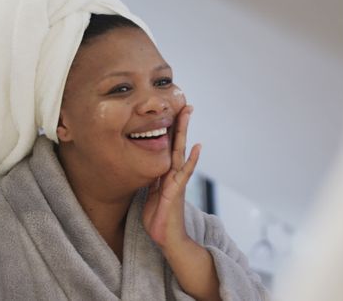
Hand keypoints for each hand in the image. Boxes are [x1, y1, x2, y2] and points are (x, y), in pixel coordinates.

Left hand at [142, 104, 200, 249]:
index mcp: (165, 173)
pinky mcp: (177, 191)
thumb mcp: (149, 195)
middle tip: (186, 104)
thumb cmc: (159, 219)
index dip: (169, 130)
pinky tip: (197, 147)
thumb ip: (151, 181)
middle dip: (180, 123)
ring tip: (188, 114)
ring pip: (181, 151)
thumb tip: (146, 169)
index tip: (172, 112)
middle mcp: (173, 174)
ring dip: (185, 132)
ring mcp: (177, 181)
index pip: (167, 147)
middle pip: (177, 143)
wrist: (168, 238)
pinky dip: (192, 160)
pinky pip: (185, 173)